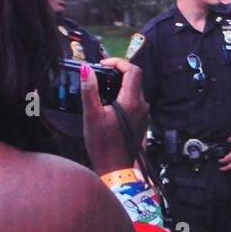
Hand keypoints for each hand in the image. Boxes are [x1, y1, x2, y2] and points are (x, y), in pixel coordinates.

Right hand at [83, 58, 147, 174]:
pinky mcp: (141, 121)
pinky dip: (122, 95)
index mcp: (131, 102)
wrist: (115, 169)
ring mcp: (143, 114)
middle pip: (134, 79)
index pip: (133, 71)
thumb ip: (90, 91)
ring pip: (134, 90)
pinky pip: (134, 101)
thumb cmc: (102, 145)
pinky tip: (107, 103)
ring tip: (101, 88)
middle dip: (117, 72)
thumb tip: (87, 69)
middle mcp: (142, 105)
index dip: (119, 62)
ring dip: (119, 84)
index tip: (103, 63)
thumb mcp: (91, 116)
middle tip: (100, 74)